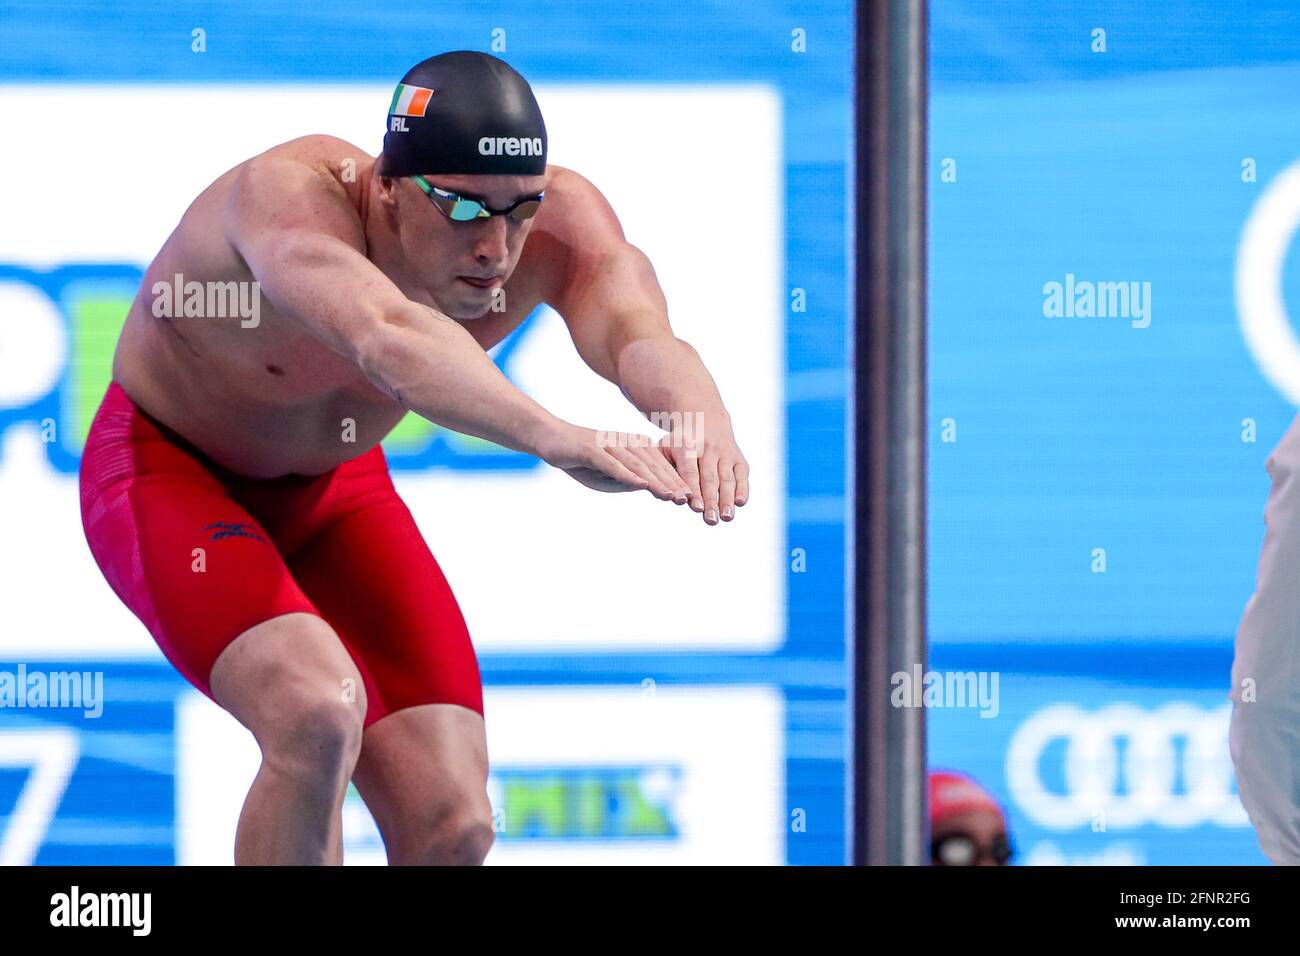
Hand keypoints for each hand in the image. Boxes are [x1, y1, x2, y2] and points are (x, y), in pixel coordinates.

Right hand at [538, 422, 692, 500]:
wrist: (553, 441)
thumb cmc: (583, 461)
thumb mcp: (609, 477)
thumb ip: (628, 481)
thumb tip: (649, 488)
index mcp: (635, 447)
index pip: (659, 467)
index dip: (676, 482)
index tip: (691, 499)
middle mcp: (627, 443)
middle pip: (654, 465)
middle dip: (672, 483)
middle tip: (689, 501)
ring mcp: (610, 445)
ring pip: (638, 465)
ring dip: (656, 482)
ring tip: (671, 496)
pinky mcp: (593, 449)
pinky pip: (614, 464)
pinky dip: (628, 475)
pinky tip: (641, 485)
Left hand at [658, 411, 749, 524]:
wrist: (703, 417)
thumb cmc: (678, 443)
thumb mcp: (665, 448)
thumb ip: (664, 471)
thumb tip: (669, 496)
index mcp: (687, 445)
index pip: (691, 471)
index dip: (694, 490)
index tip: (696, 508)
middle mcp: (708, 448)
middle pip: (710, 478)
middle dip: (711, 500)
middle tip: (711, 520)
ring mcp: (725, 452)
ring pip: (727, 478)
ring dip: (727, 499)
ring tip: (726, 517)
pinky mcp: (738, 457)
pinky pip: (742, 474)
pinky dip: (743, 488)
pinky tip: (740, 503)